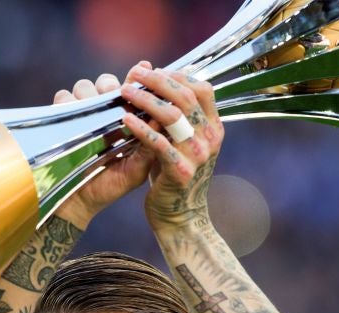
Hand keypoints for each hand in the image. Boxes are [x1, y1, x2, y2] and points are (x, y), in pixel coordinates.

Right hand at [52, 62, 156, 229]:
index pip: (132, 90)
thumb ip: (150, 146)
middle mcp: (102, 113)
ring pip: (84, 86)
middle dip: (110, 87)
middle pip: (106, 81)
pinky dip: (68, 103)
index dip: (138, 78)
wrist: (78, 203)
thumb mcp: (136, 169)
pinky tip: (75, 121)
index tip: (143, 69)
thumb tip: (165, 118)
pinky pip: (63, 97)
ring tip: (94, 117)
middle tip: (115, 102)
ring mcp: (80, 114)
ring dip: (88, 96)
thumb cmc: (109, 187)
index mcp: (125, 120)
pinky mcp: (60, 118)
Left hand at [118, 67, 223, 229]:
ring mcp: (198, 156)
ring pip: (173, 117)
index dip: (177, 75)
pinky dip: (141, 128)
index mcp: (214, 128)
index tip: (152, 70)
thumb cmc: (175, 173)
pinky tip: (125, 119)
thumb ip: (180, 117)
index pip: (202, 89)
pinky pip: (159, 144)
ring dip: (146, 100)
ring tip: (125, 92)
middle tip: (133, 74)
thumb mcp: (185, 142)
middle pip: (186, 97)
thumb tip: (163, 82)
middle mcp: (211, 139)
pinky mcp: (180, 172)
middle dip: (157, 81)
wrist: (180, 216)